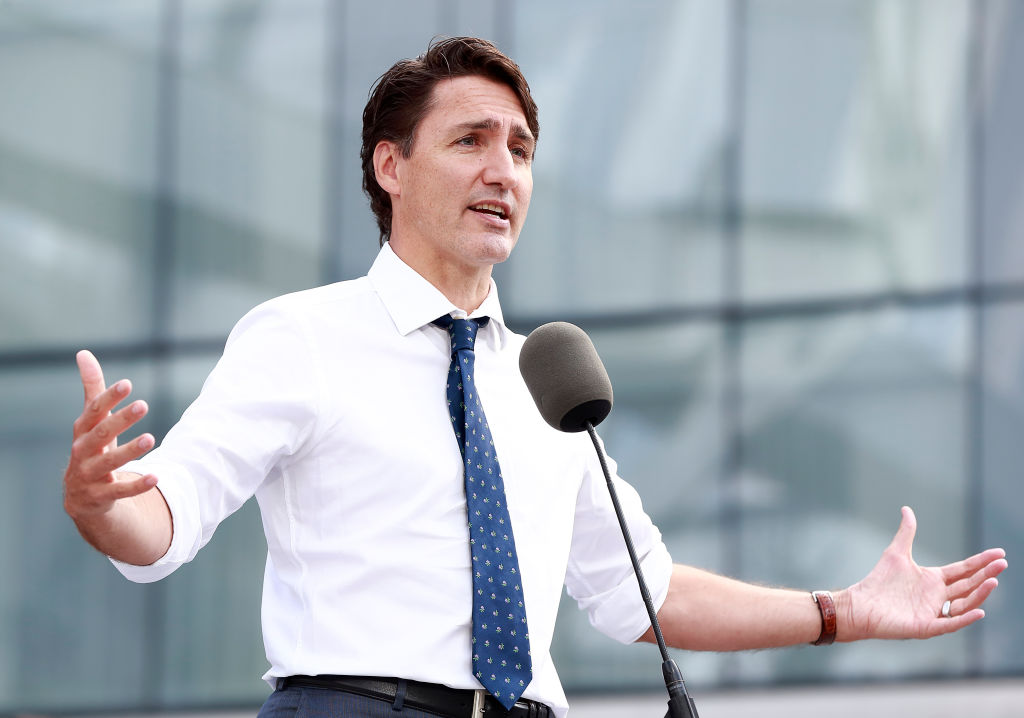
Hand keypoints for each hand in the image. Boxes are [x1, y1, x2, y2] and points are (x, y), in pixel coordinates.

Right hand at [63, 350, 157, 521]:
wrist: (81, 497)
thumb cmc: (92, 449)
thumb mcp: (92, 422)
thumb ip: (93, 390)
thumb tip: (84, 353)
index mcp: (82, 432)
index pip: (93, 411)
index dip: (109, 398)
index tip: (127, 384)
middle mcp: (82, 452)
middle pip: (101, 434)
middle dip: (121, 420)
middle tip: (144, 404)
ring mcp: (88, 475)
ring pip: (109, 462)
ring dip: (129, 450)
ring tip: (151, 438)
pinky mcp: (100, 496)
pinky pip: (120, 491)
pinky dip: (137, 485)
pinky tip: (156, 478)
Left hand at [839, 506, 1006, 640]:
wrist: (860, 604)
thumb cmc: (879, 580)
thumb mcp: (896, 552)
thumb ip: (906, 532)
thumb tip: (907, 509)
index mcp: (933, 580)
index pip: (963, 570)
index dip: (981, 562)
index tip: (999, 553)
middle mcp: (937, 596)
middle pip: (968, 585)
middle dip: (986, 575)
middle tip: (1003, 564)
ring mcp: (933, 612)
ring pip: (964, 604)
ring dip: (980, 594)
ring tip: (993, 581)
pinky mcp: (926, 626)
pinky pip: (950, 623)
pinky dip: (964, 619)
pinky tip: (979, 611)